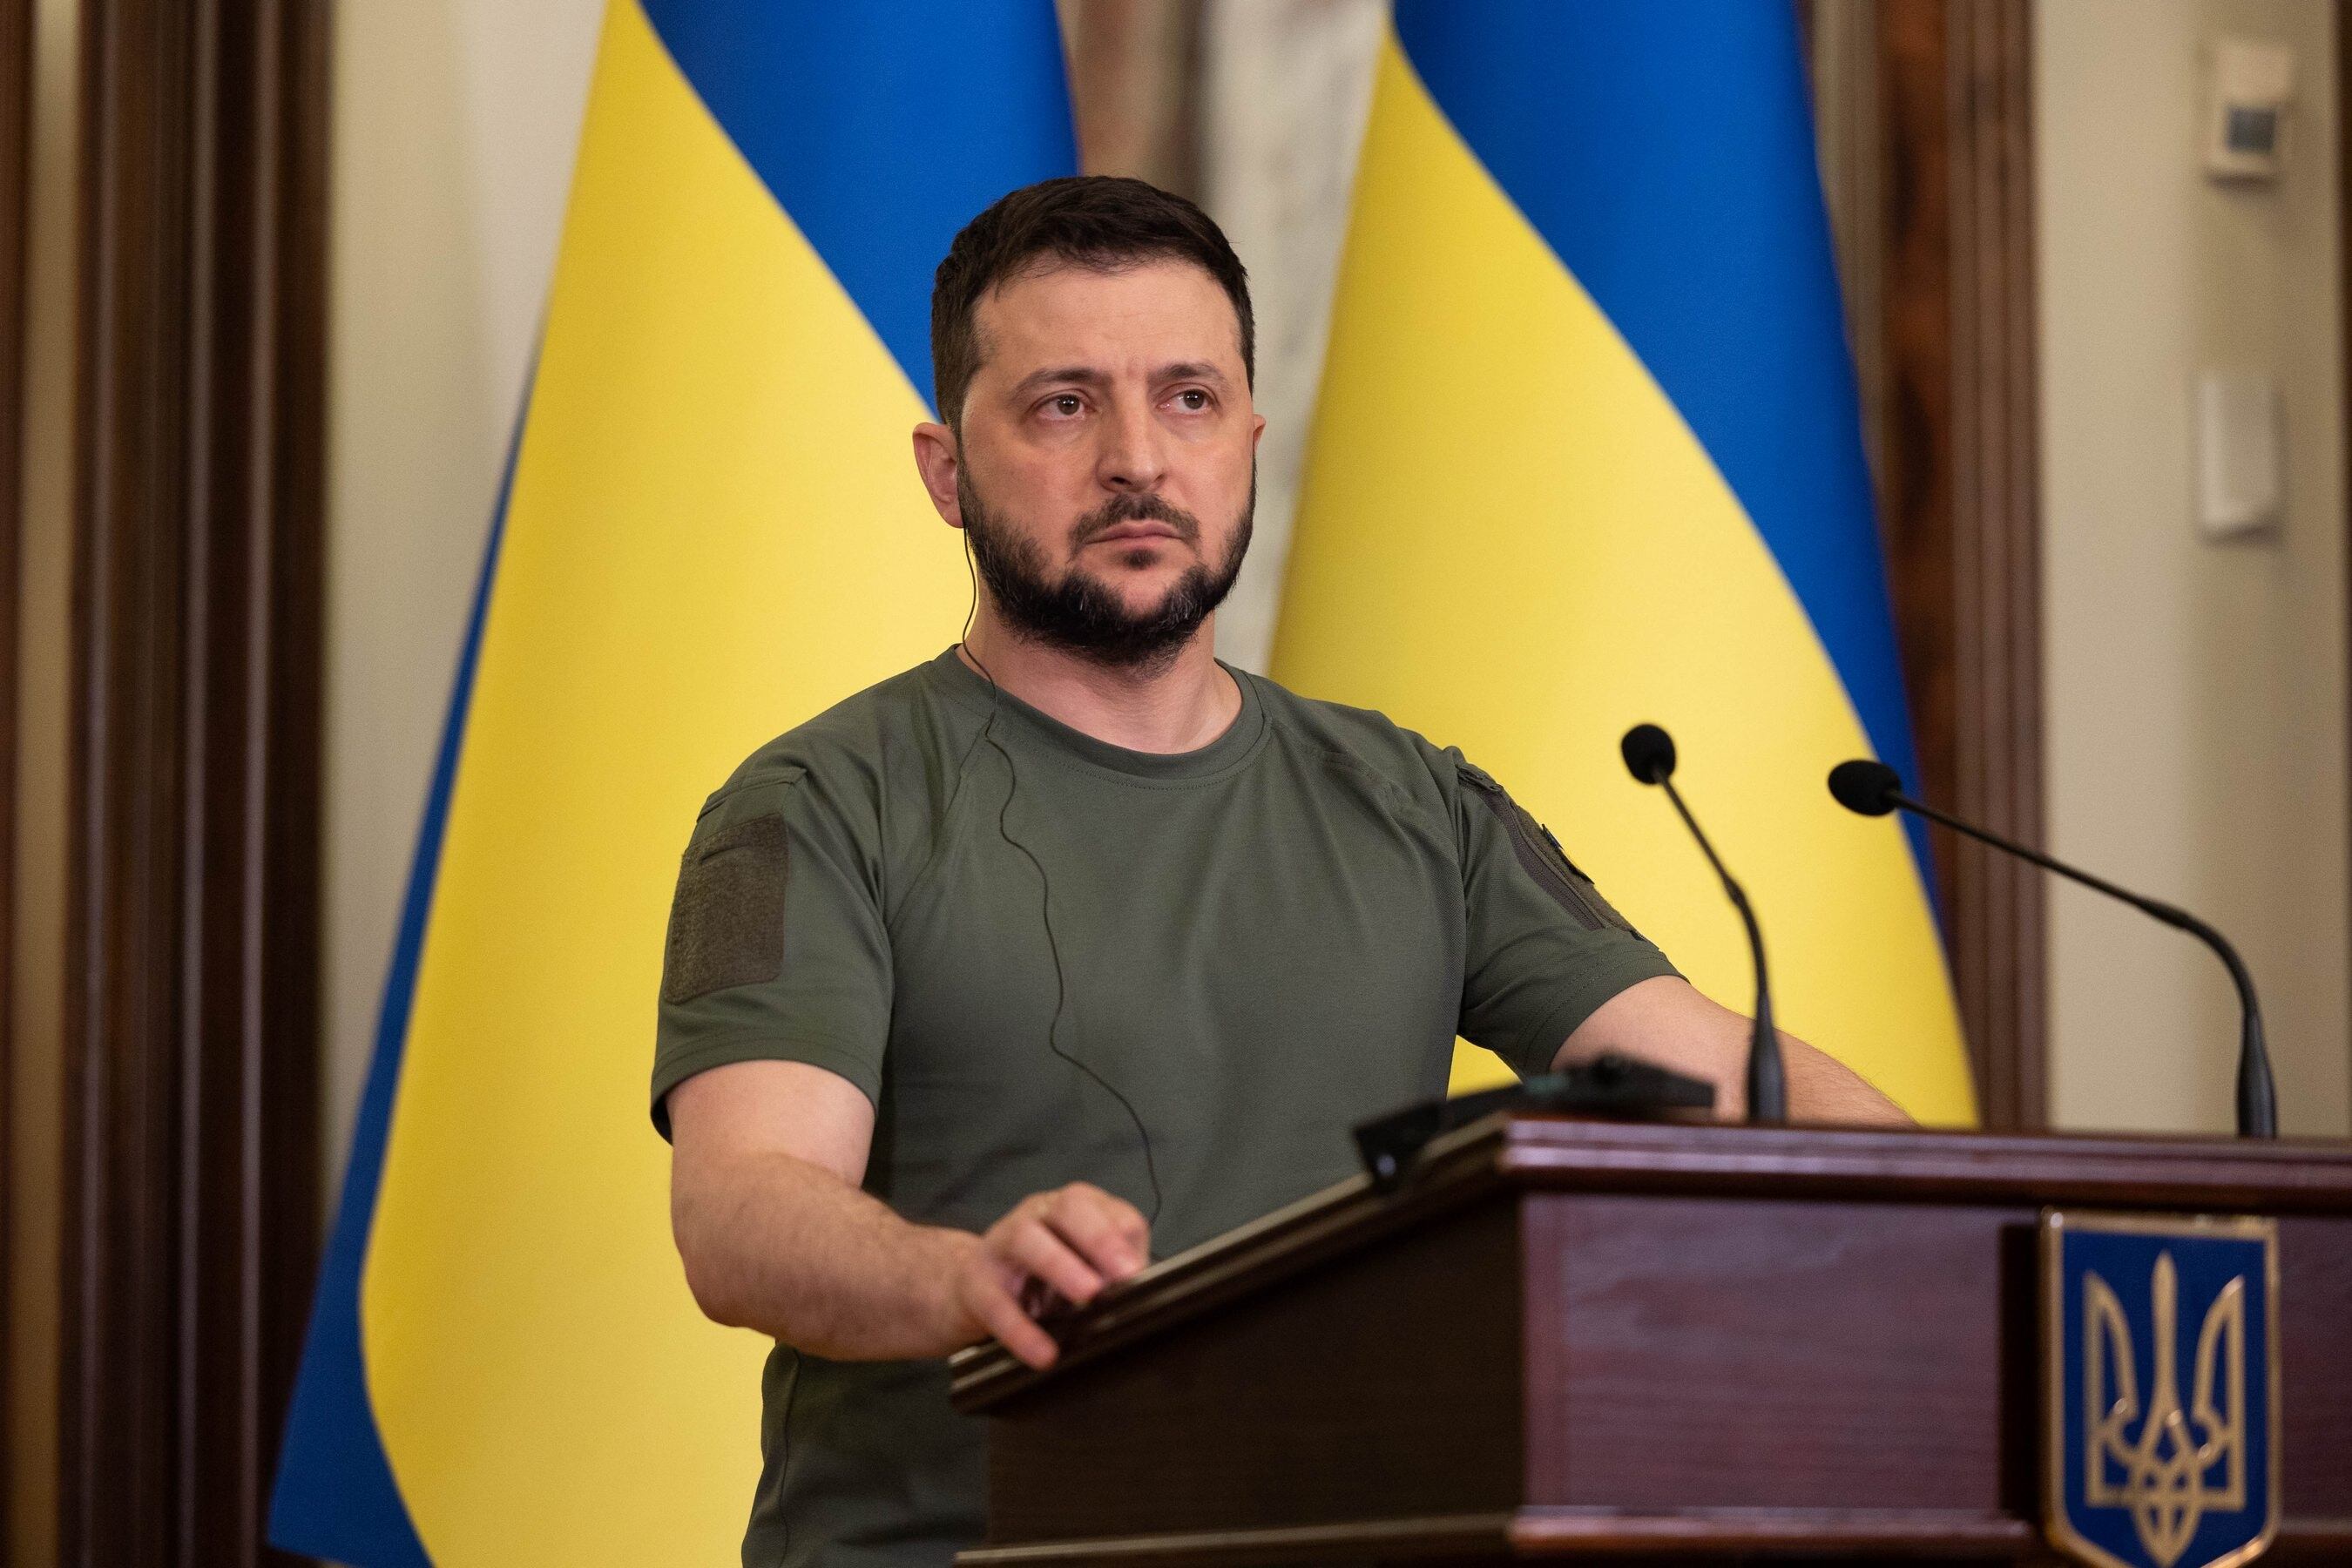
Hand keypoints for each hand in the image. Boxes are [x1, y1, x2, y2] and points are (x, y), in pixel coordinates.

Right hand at [951, 1182, 1149, 1369]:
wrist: (968, 1285)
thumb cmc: (1039, 1274)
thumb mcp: (1080, 1265)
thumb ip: (1112, 1274)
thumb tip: (1145, 1295)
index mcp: (1071, 1207)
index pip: (1106, 1208)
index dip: (1124, 1237)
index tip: (1140, 1270)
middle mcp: (1038, 1214)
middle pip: (1069, 1207)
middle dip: (1100, 1237)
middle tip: (1127, 1274)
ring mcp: (1002, 1242)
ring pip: (1027, 1239)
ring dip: (1060, 1264)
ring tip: (1088, 1295)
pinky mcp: (975, 1281)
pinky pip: (997, 1302)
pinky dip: (1022, 1330)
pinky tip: (1044, 1353)